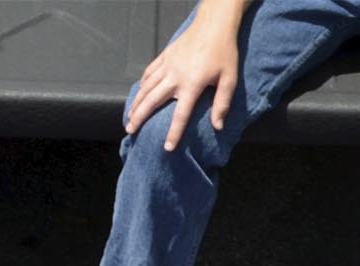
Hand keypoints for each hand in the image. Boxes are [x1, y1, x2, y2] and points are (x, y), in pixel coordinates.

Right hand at [125, 19, 239, 151]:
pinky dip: (142, 84)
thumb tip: (218, 126)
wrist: (214, 23)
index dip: (174, 133)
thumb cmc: (224, 51)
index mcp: (192, 84)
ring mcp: (168, 64)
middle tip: (130, 131)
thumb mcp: (229, 78)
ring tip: (129, 117)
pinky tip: (138, 94)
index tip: (167, 148)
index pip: (180, 115)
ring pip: (146, 87)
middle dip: (140, 117)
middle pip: (153, 101)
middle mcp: (175, 75)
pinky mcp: (165, 55)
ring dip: (136, 103)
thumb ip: (222, 103)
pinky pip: (149, 72)